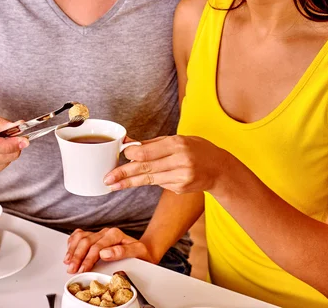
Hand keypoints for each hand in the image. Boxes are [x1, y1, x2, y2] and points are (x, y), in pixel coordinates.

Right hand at [64, 227, 154, 273]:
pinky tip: (70, 250)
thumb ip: (122, 251)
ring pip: (81, 237)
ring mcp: (100, 233)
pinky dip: (73, 241)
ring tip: (68, 262)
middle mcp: (105, 232)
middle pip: (86, 242)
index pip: (96, 247)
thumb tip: (104, 253)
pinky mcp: (96, 236)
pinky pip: (81, 234)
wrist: (143, 250)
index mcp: (114, 235)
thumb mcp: (137, 252)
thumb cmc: (140, 253)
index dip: (88, 259)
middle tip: (72, 269)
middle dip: (77, 256)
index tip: (82, 269)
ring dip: (73, 250)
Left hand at [103, 135, 232, 195]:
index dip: (132, 155)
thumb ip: (151, 143)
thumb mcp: (177, 139)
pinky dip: (150, 180)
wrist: (219, 168)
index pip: (149, 152)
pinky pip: (159, 184)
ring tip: (113, 185)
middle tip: (108, 179)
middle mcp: (180, 161)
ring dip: (130, 182)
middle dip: (124, 174)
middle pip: (146, 168)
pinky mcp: (181, 188)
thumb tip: (127, 143)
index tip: (121, 156)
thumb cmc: (196, 148)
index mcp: (177, 144)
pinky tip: (141, 179)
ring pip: (149, 179)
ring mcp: (181, 177)